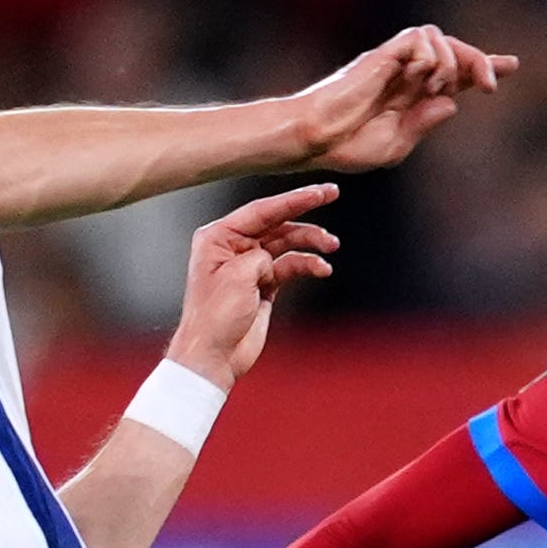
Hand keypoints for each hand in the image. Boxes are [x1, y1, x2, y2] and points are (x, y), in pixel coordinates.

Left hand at [163, 184, 340, 387]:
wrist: (214, 356)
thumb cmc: (214, 317)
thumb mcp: (237, 278)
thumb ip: (258, 257)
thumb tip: (271, 257)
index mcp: (218, 237)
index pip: (262, 210)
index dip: (293, 200)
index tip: (320, 192)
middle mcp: (233, 246)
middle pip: (276, 222)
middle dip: (306, 212)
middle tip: (332, 195)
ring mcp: (250, 265)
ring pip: (287, 244)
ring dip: (310, 243)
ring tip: (332, 246)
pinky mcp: (263, 284)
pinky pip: (290, 266)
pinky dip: (307, 266)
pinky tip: (322, 269)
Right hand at [285, 26, 513, 172]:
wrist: (318, 137)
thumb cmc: (348, 145)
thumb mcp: (396, 144)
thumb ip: (424, 123)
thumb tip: (452, 103)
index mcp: (413, 96)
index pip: (456, 73)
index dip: (484, 66)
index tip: (512, 64)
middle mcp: (407, 74)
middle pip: (454, 49)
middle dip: (480, 62)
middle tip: (491, 87)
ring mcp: (395, 62)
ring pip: (438, 37)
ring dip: (449, 62)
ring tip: (432, 88)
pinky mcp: (382, 55)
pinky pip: (418, 38)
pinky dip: (429, 57)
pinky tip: (417, 78)